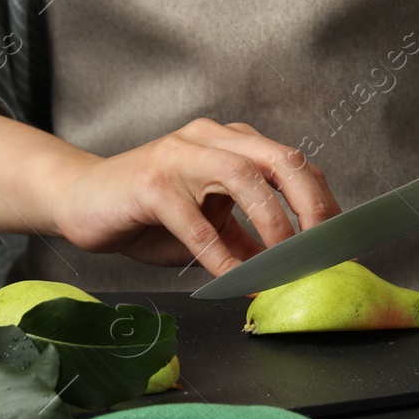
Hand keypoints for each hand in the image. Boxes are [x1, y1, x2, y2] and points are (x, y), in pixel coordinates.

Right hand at [49, 118, 341, 276]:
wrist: (79, 200)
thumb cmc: (147, 213)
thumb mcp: (209, 229)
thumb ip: (247, 244)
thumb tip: (290, 273)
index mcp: (232, 143)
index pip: (293, 163)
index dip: (321, 201)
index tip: (339, 242)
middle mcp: (210, 139)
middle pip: (279, 160)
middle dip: (310, 205)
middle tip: (323, 249)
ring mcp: (180, 156)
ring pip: (243, 177)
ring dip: (271, 224)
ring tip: (282, 264)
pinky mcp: (150, 182)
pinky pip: (195, 220)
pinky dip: (218, 254)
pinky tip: (230, 279)